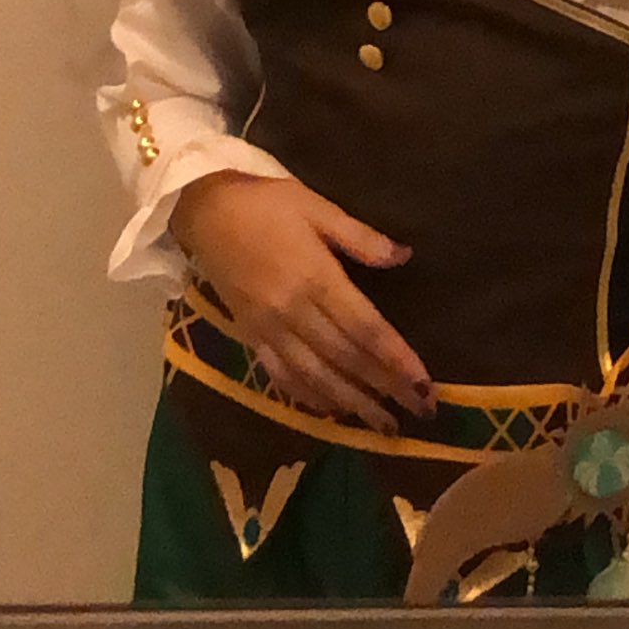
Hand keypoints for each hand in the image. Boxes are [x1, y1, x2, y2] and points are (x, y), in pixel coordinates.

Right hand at [170, 172, 433, 433]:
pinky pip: (280, 375)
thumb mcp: (317, 206)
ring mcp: (268, 328)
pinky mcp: (249, 336)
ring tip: (382, 425)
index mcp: (315, 277)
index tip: (425, 383)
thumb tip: (404, 256)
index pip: (365, 327)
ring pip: (315, 376)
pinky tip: (328, 411)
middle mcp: (293, 311)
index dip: (396, 358)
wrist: (204, 211)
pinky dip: (306, 397)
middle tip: (420, 411)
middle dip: (385, 388)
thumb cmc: (266, 203)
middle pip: (346, 358)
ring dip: (351, 403)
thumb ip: (360, 236)